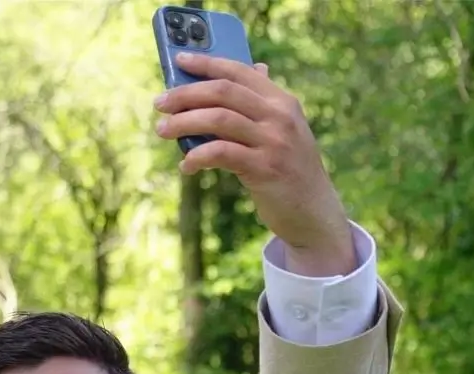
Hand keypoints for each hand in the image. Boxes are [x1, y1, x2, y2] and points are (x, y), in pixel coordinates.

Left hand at [156, 52, 354, 275]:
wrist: (314, 213)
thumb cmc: (290, 171)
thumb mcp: (284, 131)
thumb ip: (265, 104)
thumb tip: (254, 69)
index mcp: (283, 101)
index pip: (240, 71)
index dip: (207, 63)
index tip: (179, 60)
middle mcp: (280, 116)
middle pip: (223, 91)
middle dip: (186, 94)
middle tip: (159, 104)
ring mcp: (274, 141)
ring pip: (219, 119)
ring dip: (184, 123)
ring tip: (162, 131)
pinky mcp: (265, 169)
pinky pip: (221, 153)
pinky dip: (197, 157)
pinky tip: (186, 166)